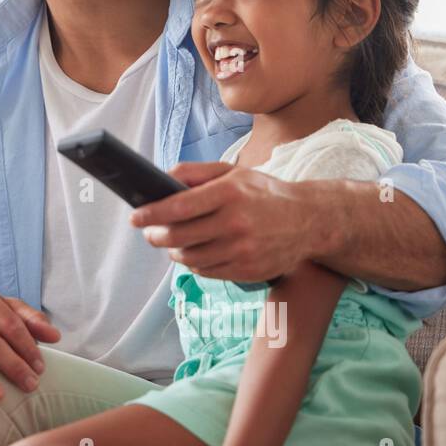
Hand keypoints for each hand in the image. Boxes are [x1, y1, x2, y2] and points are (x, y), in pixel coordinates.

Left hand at [131, 162, 326, 285]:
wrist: (310, 221)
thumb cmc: (264, 193)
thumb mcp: (233, 172)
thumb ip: (195, 172)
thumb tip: (161, 178)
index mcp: (229, 193)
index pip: (178, 207)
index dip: (151, 214)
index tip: (135, 217)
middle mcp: (235, 223)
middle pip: (179, 236)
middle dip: (156, 236)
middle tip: (149, 233)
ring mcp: (243, 250)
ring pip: (191, 258)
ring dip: (175, 252)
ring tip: (173, 243)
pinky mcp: (248, 271)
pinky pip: (208, 272)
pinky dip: (196, 264)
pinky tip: (197, 253)